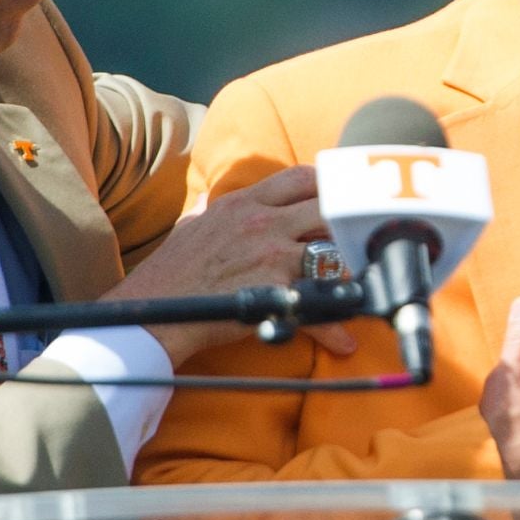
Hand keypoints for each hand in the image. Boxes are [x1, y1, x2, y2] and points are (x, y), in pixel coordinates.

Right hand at [105, 165, 354, 366]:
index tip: (339, 198)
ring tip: (363, 288)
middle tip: (360, 243)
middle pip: (327, 208)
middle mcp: (262, 222)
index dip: (327, 185)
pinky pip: (318, 305)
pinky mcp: (276, 290)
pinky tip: (345, 342)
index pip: (299, 177)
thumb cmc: (170, 273)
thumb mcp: (189, 227)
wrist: (156, 311)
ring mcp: (271, 255)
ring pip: (332, 253)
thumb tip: (206, 197)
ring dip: (350, 273)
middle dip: (347, 225)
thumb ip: (206, 210)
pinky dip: (335, 328)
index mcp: (243, 203)